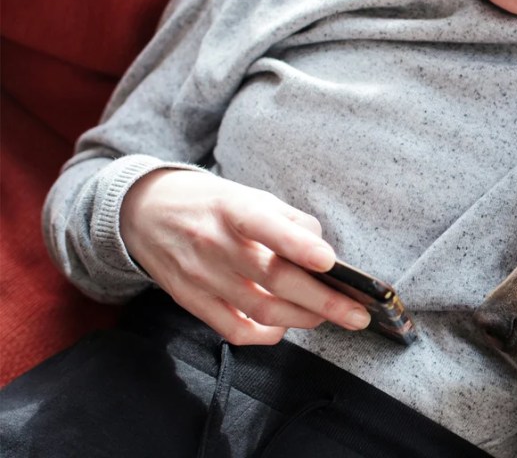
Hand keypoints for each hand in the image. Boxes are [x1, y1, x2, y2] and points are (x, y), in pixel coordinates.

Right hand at [120, 169, 370, 344]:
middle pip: (275, 279)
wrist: (144, 212)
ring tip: (330, 316)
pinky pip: (235, 330)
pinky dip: (267, 335)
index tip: (330, 262)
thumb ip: (290, 221)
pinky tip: (285, 326)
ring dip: (304, 318)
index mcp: (232, 208)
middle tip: (358, 313)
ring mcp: (201, 276)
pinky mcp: (191, 302)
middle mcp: (214, 243)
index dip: (298, 245)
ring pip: (262, 309)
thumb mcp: (250, 195)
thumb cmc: (211, 204)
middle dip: (324, 301)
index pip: (266, 226)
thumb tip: (324, 254)